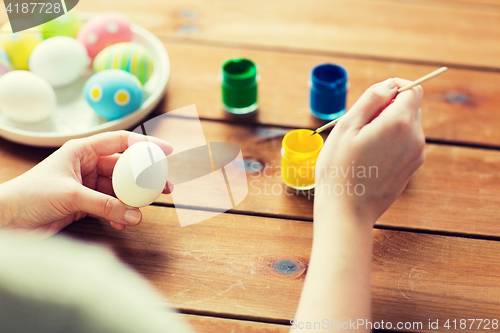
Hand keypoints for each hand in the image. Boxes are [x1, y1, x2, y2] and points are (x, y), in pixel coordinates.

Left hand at [0, 131, 173, 237]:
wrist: (7, 220)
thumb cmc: (29, 196)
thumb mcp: (70, 196)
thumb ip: (104, 205)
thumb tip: (136, 215)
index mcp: (83, 151)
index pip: (121, 142)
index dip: (146, 145)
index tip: (167, 152)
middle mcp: (88, 165)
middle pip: (125, 168)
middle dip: (146, 178)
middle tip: (166, 186)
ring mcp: (87, 185)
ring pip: (119, 189)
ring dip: (133, 200)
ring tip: (147, 209)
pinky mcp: (85, 204)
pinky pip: (110, 206)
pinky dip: (118, 214)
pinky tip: (123, 222)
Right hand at [315, 78, 424, 225]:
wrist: (347, 211)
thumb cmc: (339, 168)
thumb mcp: (347, 126)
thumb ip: (371, 99)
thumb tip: (389, 84)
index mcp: (399, 123)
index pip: (412, 90)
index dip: (394, 88)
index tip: (373, 99)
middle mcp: (415, 138)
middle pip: (409, 108)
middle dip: (388, 108)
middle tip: (360, 126)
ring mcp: (416, 156)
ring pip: (407, 127)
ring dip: (387, 126)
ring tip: (362, 145)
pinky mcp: (411, 169)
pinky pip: (405, 145)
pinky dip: (390, 143)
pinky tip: (369, 159)